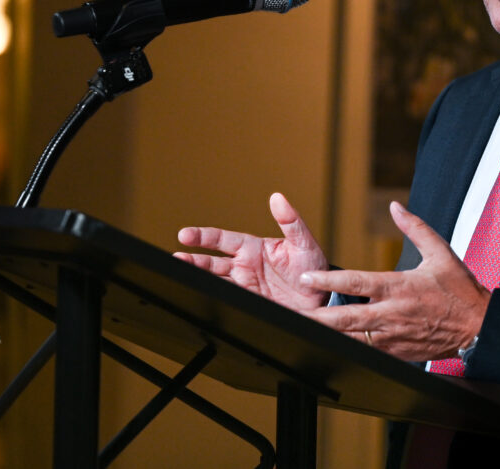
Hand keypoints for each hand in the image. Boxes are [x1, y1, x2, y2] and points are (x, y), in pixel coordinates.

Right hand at [174, 192, 328, 311]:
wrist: (322, 298)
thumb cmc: (313, 266)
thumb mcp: (304, 242)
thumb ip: (290, 221)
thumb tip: (278, 198)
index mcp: (254, 248)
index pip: (223, 239)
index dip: (204, 236)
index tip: (185, 235)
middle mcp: (245, 265)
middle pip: (212, 261)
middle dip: (194, 258)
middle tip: (177, 258)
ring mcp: (245, 285)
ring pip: (215, 280)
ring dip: (198, 276)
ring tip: (180, 272)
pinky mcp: (250, 303)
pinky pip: (228, 299)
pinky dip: (213, 297)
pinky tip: (201, 294)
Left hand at [300, 201, 488, 361]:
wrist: (479, 327)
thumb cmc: (460, 289)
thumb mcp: (440, 252)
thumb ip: (415, 228)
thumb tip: (394, 206)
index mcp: (400, 287)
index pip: (358, 283)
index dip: (329, 281)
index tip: (307, 278)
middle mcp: (393, 313)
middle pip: (347, 318)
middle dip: (318, 318)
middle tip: (293, 315)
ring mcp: (394, 336)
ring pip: (353, 339)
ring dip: (328, 336)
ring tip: (303, 332)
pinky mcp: (397, 352)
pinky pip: (368, 351)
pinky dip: (348, 348)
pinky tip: (331, 346)